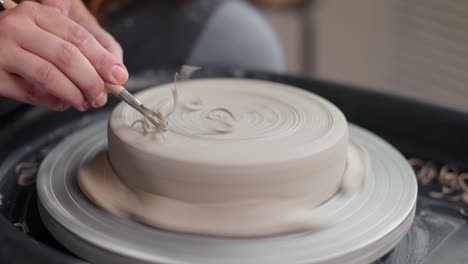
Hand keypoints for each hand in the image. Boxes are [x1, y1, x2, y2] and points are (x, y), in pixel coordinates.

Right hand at [0, 1, 127, 110]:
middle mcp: (18, 28)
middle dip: (91, 81)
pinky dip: (53, 102)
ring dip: (74, 94)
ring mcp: (2, 51)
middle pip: (67, 56)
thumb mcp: (49, 31)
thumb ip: (81, 46)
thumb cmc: (22, 41)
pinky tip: (62, 103)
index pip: (78, 37)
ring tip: (85, 102)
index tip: (118, 76)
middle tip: (102, 96)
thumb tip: (115, 73)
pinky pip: (31, 94)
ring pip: (49, 76)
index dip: (102, 59)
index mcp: (36, 14)